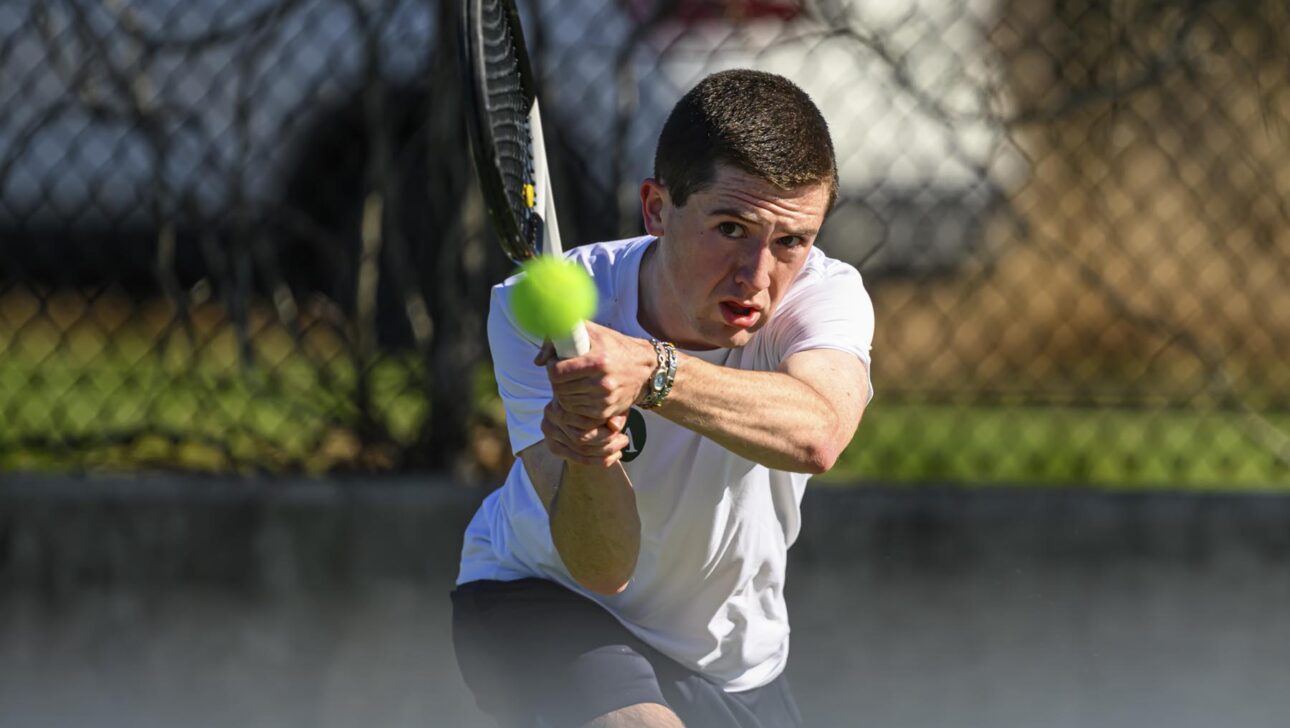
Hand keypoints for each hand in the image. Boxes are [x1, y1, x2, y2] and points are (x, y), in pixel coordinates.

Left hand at [534, 321, 656, 422]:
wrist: (644, 369)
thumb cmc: (613, 346)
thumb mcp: (591, 332)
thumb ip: (560, 338)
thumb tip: (539, 361)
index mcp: (598, 360)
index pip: (557, 372)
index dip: (551, 367)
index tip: (555, 363)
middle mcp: (603, 382)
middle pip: (559, 389)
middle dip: (555, 381)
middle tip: (561, 374)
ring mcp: (605, 400)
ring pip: (566, 403)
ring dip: (563, 393)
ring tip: (570, 382)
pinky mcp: (607, 412)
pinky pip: (578, 413)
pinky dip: (574, 404)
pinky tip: (578, 393)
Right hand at [540, 399, 629, 466]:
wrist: (584, 401)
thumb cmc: (601, 399)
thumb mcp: (611, 403)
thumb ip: (615, 413)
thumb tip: (615, 427)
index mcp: (563, 397)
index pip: (584, 422)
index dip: (604, 429)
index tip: (620, 431)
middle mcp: (552, 413)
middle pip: (580, 438)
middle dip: (605, 443)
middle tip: (624, 440)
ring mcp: (549, 430)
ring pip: (580, 449)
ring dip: (604, 453)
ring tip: (620, 448)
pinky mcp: (552, 445)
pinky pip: (576, 457)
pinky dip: (597, 460)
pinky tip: (613, 457)